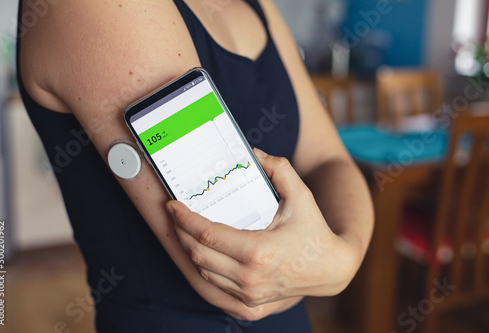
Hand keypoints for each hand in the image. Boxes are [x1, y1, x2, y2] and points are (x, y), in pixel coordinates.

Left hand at [167, 148, 361, 306]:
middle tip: (175, 214)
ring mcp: (249, 295)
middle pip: (198, 254)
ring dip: (188, 250)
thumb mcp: (301, 196)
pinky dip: (202, 267)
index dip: (185, 219)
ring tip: (184, 229)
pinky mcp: (250, 305)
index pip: (207, 234)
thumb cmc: (314, 231)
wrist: (331, 269)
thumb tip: (254, 153)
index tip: (172, 205)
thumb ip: (279, 169)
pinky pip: (214, 287)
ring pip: (202, 272)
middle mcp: (250, 278)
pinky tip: (200, 251)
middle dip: (180, 232)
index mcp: (258, 252)